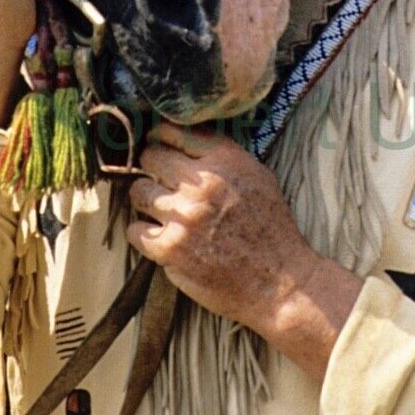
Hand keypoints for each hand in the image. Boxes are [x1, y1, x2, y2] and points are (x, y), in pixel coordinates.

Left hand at [127, 122, 362, 382]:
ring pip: (139, 191)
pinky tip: (156, 236)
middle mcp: (202, 184)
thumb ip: (223, 156)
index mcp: (226, 161)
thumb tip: (186, 140)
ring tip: (158, 209)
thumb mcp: (258, 177)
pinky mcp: (170, 249)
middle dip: (151, 165)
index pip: (176, 131)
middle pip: (151, 157)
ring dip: (146, 199)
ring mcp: (184, 216)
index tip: (157, 143)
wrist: (279, 283)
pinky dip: (143, 233)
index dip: (161, 136)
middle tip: (156, 177)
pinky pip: (135, 230)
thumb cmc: (272, 230)